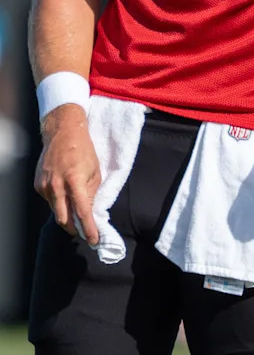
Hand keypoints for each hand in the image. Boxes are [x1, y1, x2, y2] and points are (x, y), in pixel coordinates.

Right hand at [34, 104, 100, 245]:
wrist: (63, 134)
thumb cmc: (84, 151)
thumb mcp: (95, 171)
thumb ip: (92, 193)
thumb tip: (90, 211)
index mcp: (74, 181)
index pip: (82, 212)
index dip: (88, 228)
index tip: (93, 240)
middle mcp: (57, 186)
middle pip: (64, 219)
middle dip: (74, 229)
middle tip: (84, 232)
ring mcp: (45, 186)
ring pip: (56, 211)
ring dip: (66, 216)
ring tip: (76, 217)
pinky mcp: (38, 185)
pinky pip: (50, 201)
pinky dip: (58, 203)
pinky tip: (65, 196)